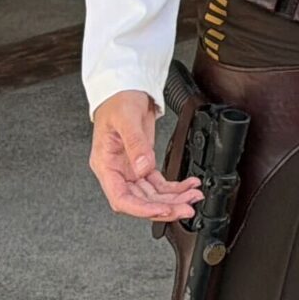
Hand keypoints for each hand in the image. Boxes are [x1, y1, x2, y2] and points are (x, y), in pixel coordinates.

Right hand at [89, 89, 201, 221]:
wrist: (125, 89)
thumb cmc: (117, 101)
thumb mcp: (126, 119)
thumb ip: (135, 144)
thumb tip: (143, 168)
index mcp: (105, 165)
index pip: (121, 198)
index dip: (142, 209)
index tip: (162, 210)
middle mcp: (117, 171)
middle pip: (140, 200)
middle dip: (164, 207)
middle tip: (186, 209)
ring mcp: (131, 169)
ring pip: (153, 194)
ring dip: (173, 199)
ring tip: (193, 197)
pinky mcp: (144, 163)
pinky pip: (160, 183)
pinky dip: (175, 187)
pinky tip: (189, 186)